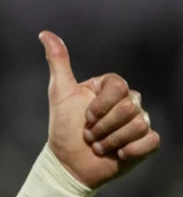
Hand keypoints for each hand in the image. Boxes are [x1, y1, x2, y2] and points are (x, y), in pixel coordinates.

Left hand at [40, 31, 159, 188]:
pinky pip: (151, 140)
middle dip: (103, 125)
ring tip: (99, 145)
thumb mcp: (60, 93)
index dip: (100, 105)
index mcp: (109, 89)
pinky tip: (117, 154)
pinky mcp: (146, 143)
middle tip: (90, 134)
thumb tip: (45, 33)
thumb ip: (58, 62)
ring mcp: (138, 122)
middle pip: (130, 106)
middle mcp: (127, 102)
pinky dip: (131, 150)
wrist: (69, 163)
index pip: (118, 85)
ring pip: (139, 123)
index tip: (85, 116)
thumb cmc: (63, 128)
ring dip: (112, 139)